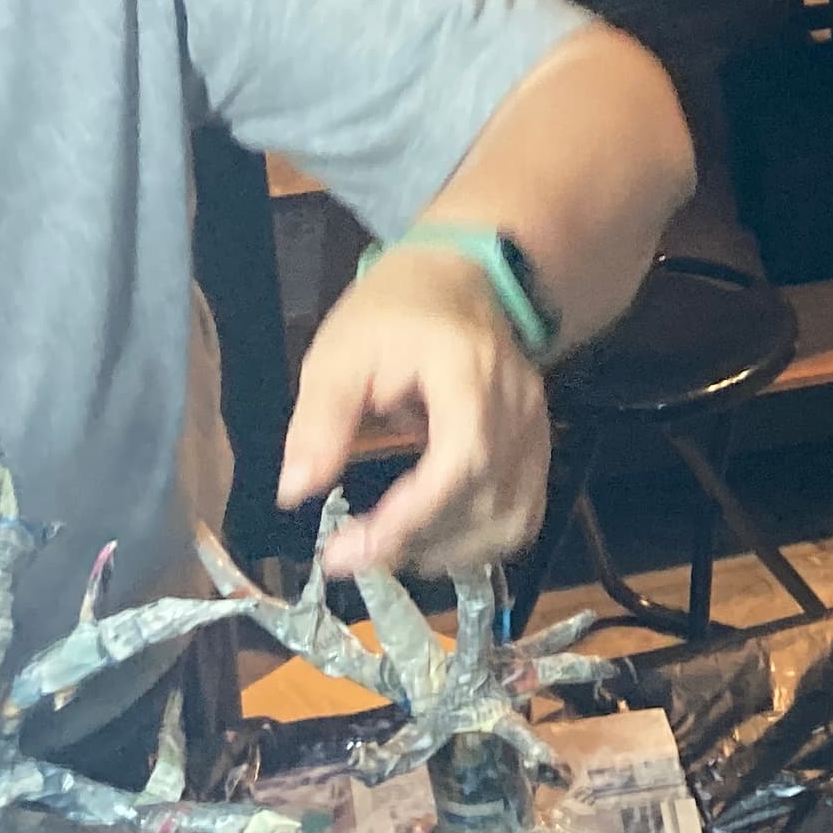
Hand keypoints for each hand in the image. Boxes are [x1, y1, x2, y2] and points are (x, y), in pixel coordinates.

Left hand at [280, 243, 549, 579]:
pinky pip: (520, 515)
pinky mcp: (536, 449)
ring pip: (508, 520)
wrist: (460, 279)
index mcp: (469, 373)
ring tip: (388, 551)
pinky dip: (477, 544)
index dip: (409, 518)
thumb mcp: (340, 352)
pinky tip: (431, 545)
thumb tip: (295, 492)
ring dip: (447, 551)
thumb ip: (321, 420)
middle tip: (350, 554)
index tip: (346, 552)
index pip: (459, 462)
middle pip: (483, 501)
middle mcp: (518, 407)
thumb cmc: (394, 311)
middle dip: (414, 542)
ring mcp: (536, 430)